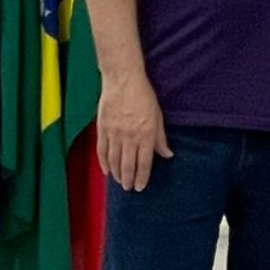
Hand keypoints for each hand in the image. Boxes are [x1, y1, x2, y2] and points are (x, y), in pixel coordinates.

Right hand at [96, 71, 172, 190]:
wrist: (123, 80)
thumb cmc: (143, 96)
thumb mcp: (158, 116)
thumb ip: (161, 138)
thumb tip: (168, 154)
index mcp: (146, 134)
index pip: (144, 163)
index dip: (142, 177)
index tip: (141, 187)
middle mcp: (130, 137)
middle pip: (127, 165)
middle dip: (128, 180)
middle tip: (129, 188)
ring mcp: (114, 133)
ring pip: (114, 160)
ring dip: (116, 174)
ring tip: (119, 182)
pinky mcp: (102, 128)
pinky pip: (102, 151)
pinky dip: (104, 163)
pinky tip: (106, 171)